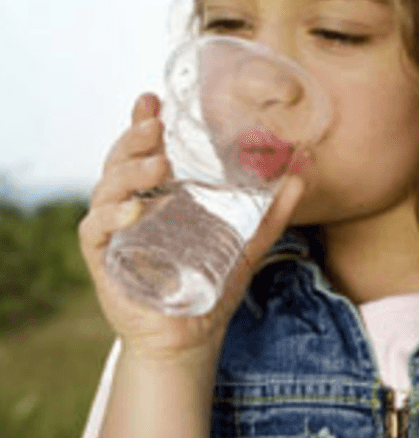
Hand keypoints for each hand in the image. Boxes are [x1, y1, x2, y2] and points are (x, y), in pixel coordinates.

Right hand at [79, 92, 304, 363]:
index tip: (152, 100)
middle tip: (158, 127)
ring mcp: (115, 232)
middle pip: (121, 160)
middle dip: (135, 139)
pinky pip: (95, 231)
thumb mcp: (249, 242)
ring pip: (106, 189)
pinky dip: (110, 216)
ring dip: (129, 172)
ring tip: (158, 163)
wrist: (191, 337)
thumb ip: (274, 211)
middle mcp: (132, 206)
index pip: (144, 149)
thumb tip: (304, 173)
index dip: (143, 122)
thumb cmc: (212, 285)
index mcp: (159, 194)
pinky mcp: (104, 260)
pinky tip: (134, 209)